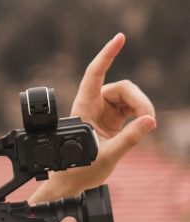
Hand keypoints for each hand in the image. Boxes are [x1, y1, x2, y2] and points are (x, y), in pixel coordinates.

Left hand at [31, 33, 155, 200]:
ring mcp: (103, 111)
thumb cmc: (79, 171)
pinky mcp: (111, 120)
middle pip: (122, 88)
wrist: (72, 183)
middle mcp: (92, 105)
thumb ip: (129, 139)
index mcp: (83, 108)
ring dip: (141, 108)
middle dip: (139, 100)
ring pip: (129, 98)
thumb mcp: (107, 156)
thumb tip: (150, 121)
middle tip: (149, 120)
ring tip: (146, 127)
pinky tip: (143, 126)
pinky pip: (131, 109)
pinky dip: (140, 116)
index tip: (119, 38)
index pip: (94, 74)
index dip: (106, 55)